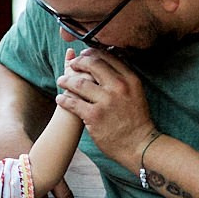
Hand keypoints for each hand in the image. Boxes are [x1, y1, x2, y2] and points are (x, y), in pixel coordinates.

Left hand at [56, 48, 156, 169]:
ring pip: (79, 83)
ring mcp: (106, 101)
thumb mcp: (136, 93)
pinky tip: (59, 99)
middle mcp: (119, 86)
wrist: (139, 144)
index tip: (84, 54)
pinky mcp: (95, 116)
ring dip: (66, 80)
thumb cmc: (137, 120)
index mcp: (130, 79)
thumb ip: (124, 78)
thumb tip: (109, 62)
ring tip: (61, 81)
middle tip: (71, 65)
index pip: (108, 57)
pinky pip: (73, 103)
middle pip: (93, 65)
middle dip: (78, 62)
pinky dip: (63, 99)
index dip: (92, 53)